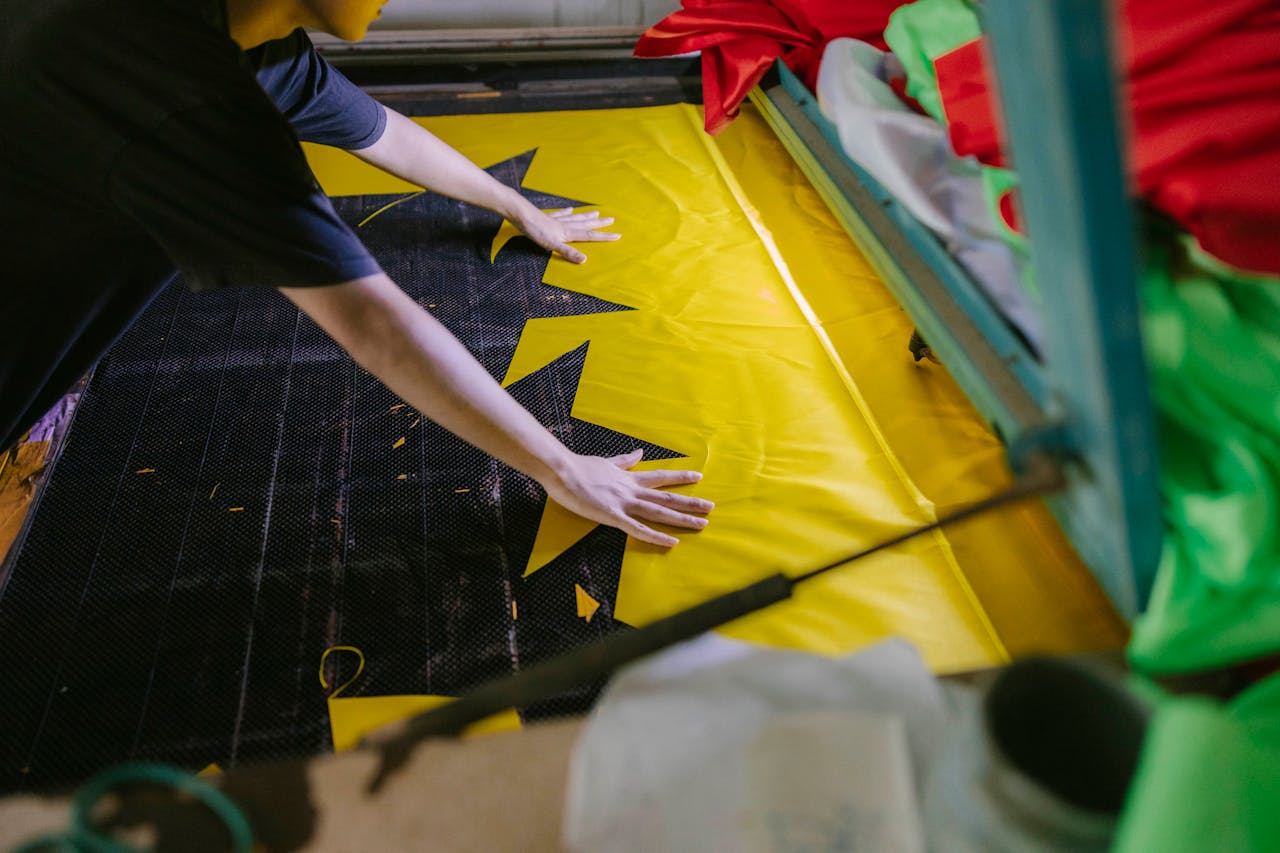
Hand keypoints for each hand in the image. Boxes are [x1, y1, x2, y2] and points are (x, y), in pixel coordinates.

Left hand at [512, 206, 620, 263]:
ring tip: (597, 212)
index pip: (590, 235)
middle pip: (586, 224)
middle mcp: (565, 225)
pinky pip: (561, 214)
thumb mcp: (552, 245)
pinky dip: (567, 212)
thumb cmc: (536, 231)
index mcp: (568, 233)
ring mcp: (557, 220)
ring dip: (587, 216)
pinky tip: (570, 209)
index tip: (618, 235)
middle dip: (599, 223)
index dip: (604, 236)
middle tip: (612, 220)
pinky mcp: (548, 217)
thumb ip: (568, 252)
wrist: (522, 215)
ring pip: (576, 218)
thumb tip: (584, 260)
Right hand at [542, 449, 712, 546]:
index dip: (679, 478)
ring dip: (682, 519)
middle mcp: (631, 490)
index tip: (697, 477)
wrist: (561, 469)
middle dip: (690, 502)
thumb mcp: (606, 461)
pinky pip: (639, 529)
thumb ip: (624, 461)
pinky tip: (672, 542)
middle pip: (666, 497)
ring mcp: (623, 503)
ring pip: (659, 512)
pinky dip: (657, 536)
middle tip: (711, 506)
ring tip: (702, 523)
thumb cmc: (579, 467)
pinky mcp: (613, 516)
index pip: (660, 478)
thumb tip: (639, 453)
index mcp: (628, 478)